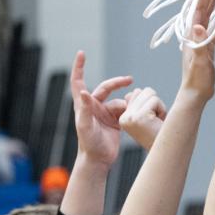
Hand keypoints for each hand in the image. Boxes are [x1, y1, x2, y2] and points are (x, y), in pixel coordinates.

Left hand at [70, 51, 132, 167]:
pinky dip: (130, 110)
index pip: (78, 81)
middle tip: (130, 80)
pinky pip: (125, 110)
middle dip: (118, 83)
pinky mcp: (115, 121)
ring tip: (131, 113)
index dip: (79, 67)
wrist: (99, 160)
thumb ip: (85, 109)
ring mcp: (105, 114)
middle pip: (106, 88)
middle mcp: (94, 107)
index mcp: (84, 105)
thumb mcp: (86, 126)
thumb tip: (84, 92)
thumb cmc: (89, 145)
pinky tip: (135, 114)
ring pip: (119, 101)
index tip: (82, 53)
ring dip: (126, 104)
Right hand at [119, 88, 165, 151]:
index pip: (137, 93)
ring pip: (149, 93)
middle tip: (156, 121)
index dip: (151, 103)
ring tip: (157, 122)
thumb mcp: (148, 116)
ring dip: (159, 106)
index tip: (152, 120)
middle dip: (155, 103)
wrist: (168, 152)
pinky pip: (155, 100)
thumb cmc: (161, 134)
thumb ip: (139, 103)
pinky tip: (158, 123)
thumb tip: (135, 90)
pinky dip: (162, 110)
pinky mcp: (138, 118)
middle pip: (144, 91)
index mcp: (123, 117)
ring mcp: (130, 118)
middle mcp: (124, 118)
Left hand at [180, 0, 214, 101]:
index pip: (197, 8)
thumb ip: (199, 43)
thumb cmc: (196, 79)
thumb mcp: (199, 60)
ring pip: (209, 16)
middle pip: (203, 8)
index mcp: (192, 34)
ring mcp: (201, 39)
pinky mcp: (208, 46)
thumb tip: (199, 26)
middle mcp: (195, 33)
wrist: (196, 93)